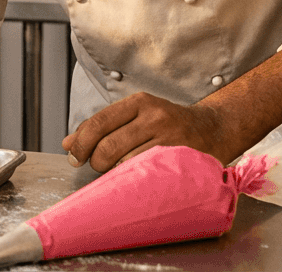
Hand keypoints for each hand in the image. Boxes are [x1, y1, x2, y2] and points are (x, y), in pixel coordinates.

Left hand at [62, 92, 227, 171]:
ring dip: (115, 172)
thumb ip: (101, 127)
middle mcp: (154, 116)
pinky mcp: (181, 157)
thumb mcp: (135, 116)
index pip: (98, 122)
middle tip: (97, 166)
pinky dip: (134, 179)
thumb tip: (67, 143)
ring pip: (126, 162)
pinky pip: (147, 173)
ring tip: (119, 171)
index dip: (80, 143)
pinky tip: (134, 178)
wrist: (214, 129)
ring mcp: (170, 137)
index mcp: (138, 102)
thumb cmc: (166, 124)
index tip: (73, 156)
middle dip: (95, 161)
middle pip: (108, 146)